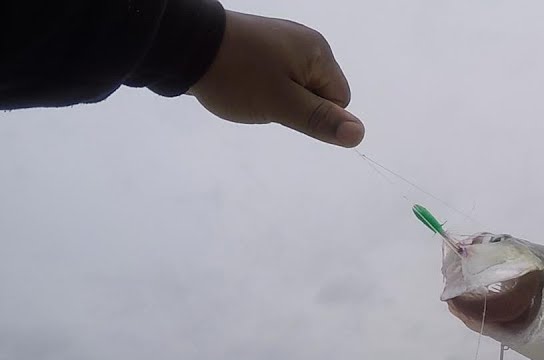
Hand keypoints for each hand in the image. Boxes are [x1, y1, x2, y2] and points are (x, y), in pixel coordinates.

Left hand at [188, 11, 363, 146]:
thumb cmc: (236, 76)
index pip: (340, 99)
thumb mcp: (280, 104)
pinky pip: (277, 75)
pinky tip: (243, 81)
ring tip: (249, 90)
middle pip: (319, 92)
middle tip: (263, 98)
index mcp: (317, 52)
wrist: (183, 44)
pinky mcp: (261, 44)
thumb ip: (320, 121)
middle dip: (296, 104)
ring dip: (277, 97)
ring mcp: (282, 41)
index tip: (283, 106)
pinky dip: (263, 85)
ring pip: (296, 86)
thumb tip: (359, 135)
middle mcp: (305, 42)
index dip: (315, 113)